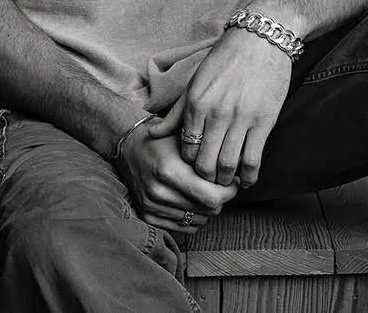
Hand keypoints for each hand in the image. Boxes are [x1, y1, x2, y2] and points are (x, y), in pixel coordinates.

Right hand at [114, 120, 237, 235]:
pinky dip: (194, 216)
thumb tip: (238, 170)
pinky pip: (184, 228)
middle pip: (208, 211)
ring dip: (207, 208)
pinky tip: (191, 199)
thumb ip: (208, 155)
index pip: (212, 197)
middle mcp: (159, 191)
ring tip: (204, 190)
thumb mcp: (185, 138)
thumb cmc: (163, 139)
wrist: (129, 146)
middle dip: (220, 198)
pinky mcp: (148, 216)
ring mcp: (152, 206)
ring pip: (199, 221)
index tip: (233, 180)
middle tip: (222, 184)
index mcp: (169, 170)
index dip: (229, 190)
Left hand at [147, 27, 291, 188]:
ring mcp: (241, 119)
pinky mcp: (263, 121)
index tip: (196, 167)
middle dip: (206, 178)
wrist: (260, 38)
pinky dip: (249, 176)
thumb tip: (153, 133)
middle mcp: (216, 113)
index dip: (189, 164)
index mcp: (196, 103)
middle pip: (204, 163)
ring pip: (227, 166)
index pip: (186, 149)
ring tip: (228, 181)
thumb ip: (176, 111)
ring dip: (226, 181)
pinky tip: (247, 178)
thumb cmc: (226, 58)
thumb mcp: (195, 81)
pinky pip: (253, 160)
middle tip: (210, 181)